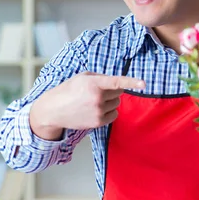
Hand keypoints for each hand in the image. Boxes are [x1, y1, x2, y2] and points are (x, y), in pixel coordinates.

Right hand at [30, 72, 144, 139]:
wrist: (54, 110)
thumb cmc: (68, 90)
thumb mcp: (82, 77)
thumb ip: (100, 77)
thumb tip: (117, 82)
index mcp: (93, 83)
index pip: (116, 82)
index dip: (132, 82)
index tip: (143, 84)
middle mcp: (97, 97)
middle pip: (118, 92)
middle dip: (111, 91)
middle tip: (96, 91)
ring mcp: (98, 111)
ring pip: (117, 103)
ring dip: (110, 101)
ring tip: (93, 101)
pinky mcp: (98, 122)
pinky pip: (114, 114)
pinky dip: (109, 112)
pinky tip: (95, 110)